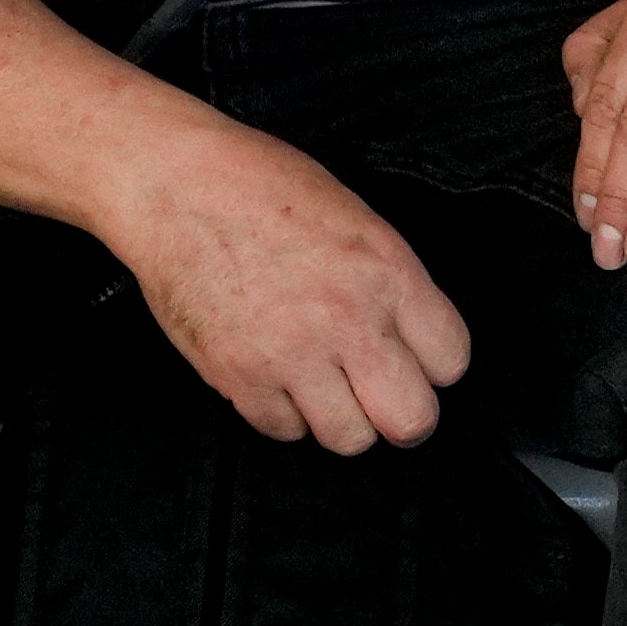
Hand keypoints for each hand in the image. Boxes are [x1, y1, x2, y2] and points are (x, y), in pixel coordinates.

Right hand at [111, 121, 476, 454]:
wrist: (176, 186)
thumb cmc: (262, 186)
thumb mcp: (357, 218)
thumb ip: (391, 284)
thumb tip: (409, 339)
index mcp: (388, 274)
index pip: (451, 361)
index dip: (434, 365)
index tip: (414, 359)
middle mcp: (348, 321)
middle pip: (412, 420)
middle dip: (403, 414)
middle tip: (381, 396)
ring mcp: (292, 355)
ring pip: (349, 439)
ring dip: (341, 418)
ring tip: (323, 384)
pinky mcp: (239, 377)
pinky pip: (284, 432)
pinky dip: (284, 413)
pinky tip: (276, 377)